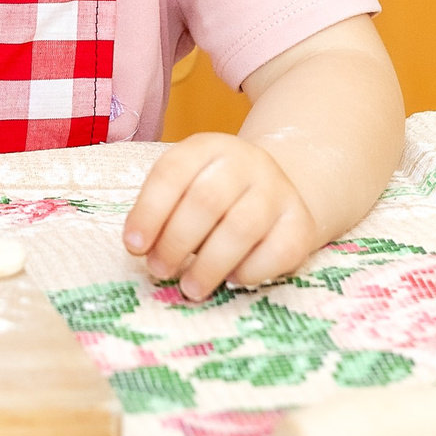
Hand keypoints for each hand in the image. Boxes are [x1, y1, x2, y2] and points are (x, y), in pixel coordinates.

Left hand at [124, 133, 318, 299]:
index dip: (149, 211)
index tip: (134, 246)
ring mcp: (278, 190)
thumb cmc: (213, 195)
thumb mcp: (183, 188)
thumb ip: (160, 212)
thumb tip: (140, 246)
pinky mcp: (301, 223)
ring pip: (242, 228)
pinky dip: (249, 272)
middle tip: (159, 270)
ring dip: (209, 265)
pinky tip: (231, 280)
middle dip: (176, 242)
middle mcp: (246, 162)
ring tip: (189, 287)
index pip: (172, 172)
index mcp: (207, 147)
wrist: (274, 190)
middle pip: (206, 201)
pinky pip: (276, 252)